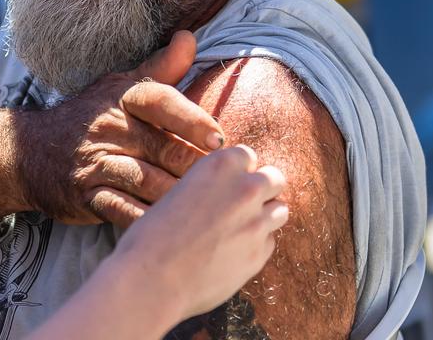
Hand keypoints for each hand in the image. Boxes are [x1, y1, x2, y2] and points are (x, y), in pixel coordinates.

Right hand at [12, 31, 225, 225]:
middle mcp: (110, 128)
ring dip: (178, 196)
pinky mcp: (87, 195)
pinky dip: (147, 219)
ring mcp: (96, 162)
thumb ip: (160, 67)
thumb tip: (189, 37)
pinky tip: (170, 227)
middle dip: (197, 169)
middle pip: (163, 148)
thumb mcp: (118, 86)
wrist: (29, 152)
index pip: (160, 101)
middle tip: (230, 186)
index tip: (219, 139)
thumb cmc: (87, 118)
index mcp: (122, 98)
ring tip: (210, 210)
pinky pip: (121, 209)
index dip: (192, 119)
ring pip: (146, 180)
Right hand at [112, 144, 287, 320]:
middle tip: (241, 204)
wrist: (152, 278)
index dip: (236, 170)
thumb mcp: (178, 193)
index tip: (226, 183)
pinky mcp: (260, 254)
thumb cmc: (152, 235)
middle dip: (262, 189)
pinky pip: (269, 242)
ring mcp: (257, 222)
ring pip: (280, 210)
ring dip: (264, 216)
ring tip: (238, 229)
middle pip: (275, 179)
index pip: (247, 155)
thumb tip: (222, 193)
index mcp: (220, 165)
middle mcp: (245, 188)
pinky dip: (256, 245)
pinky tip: (231, 252)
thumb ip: (208, 187)